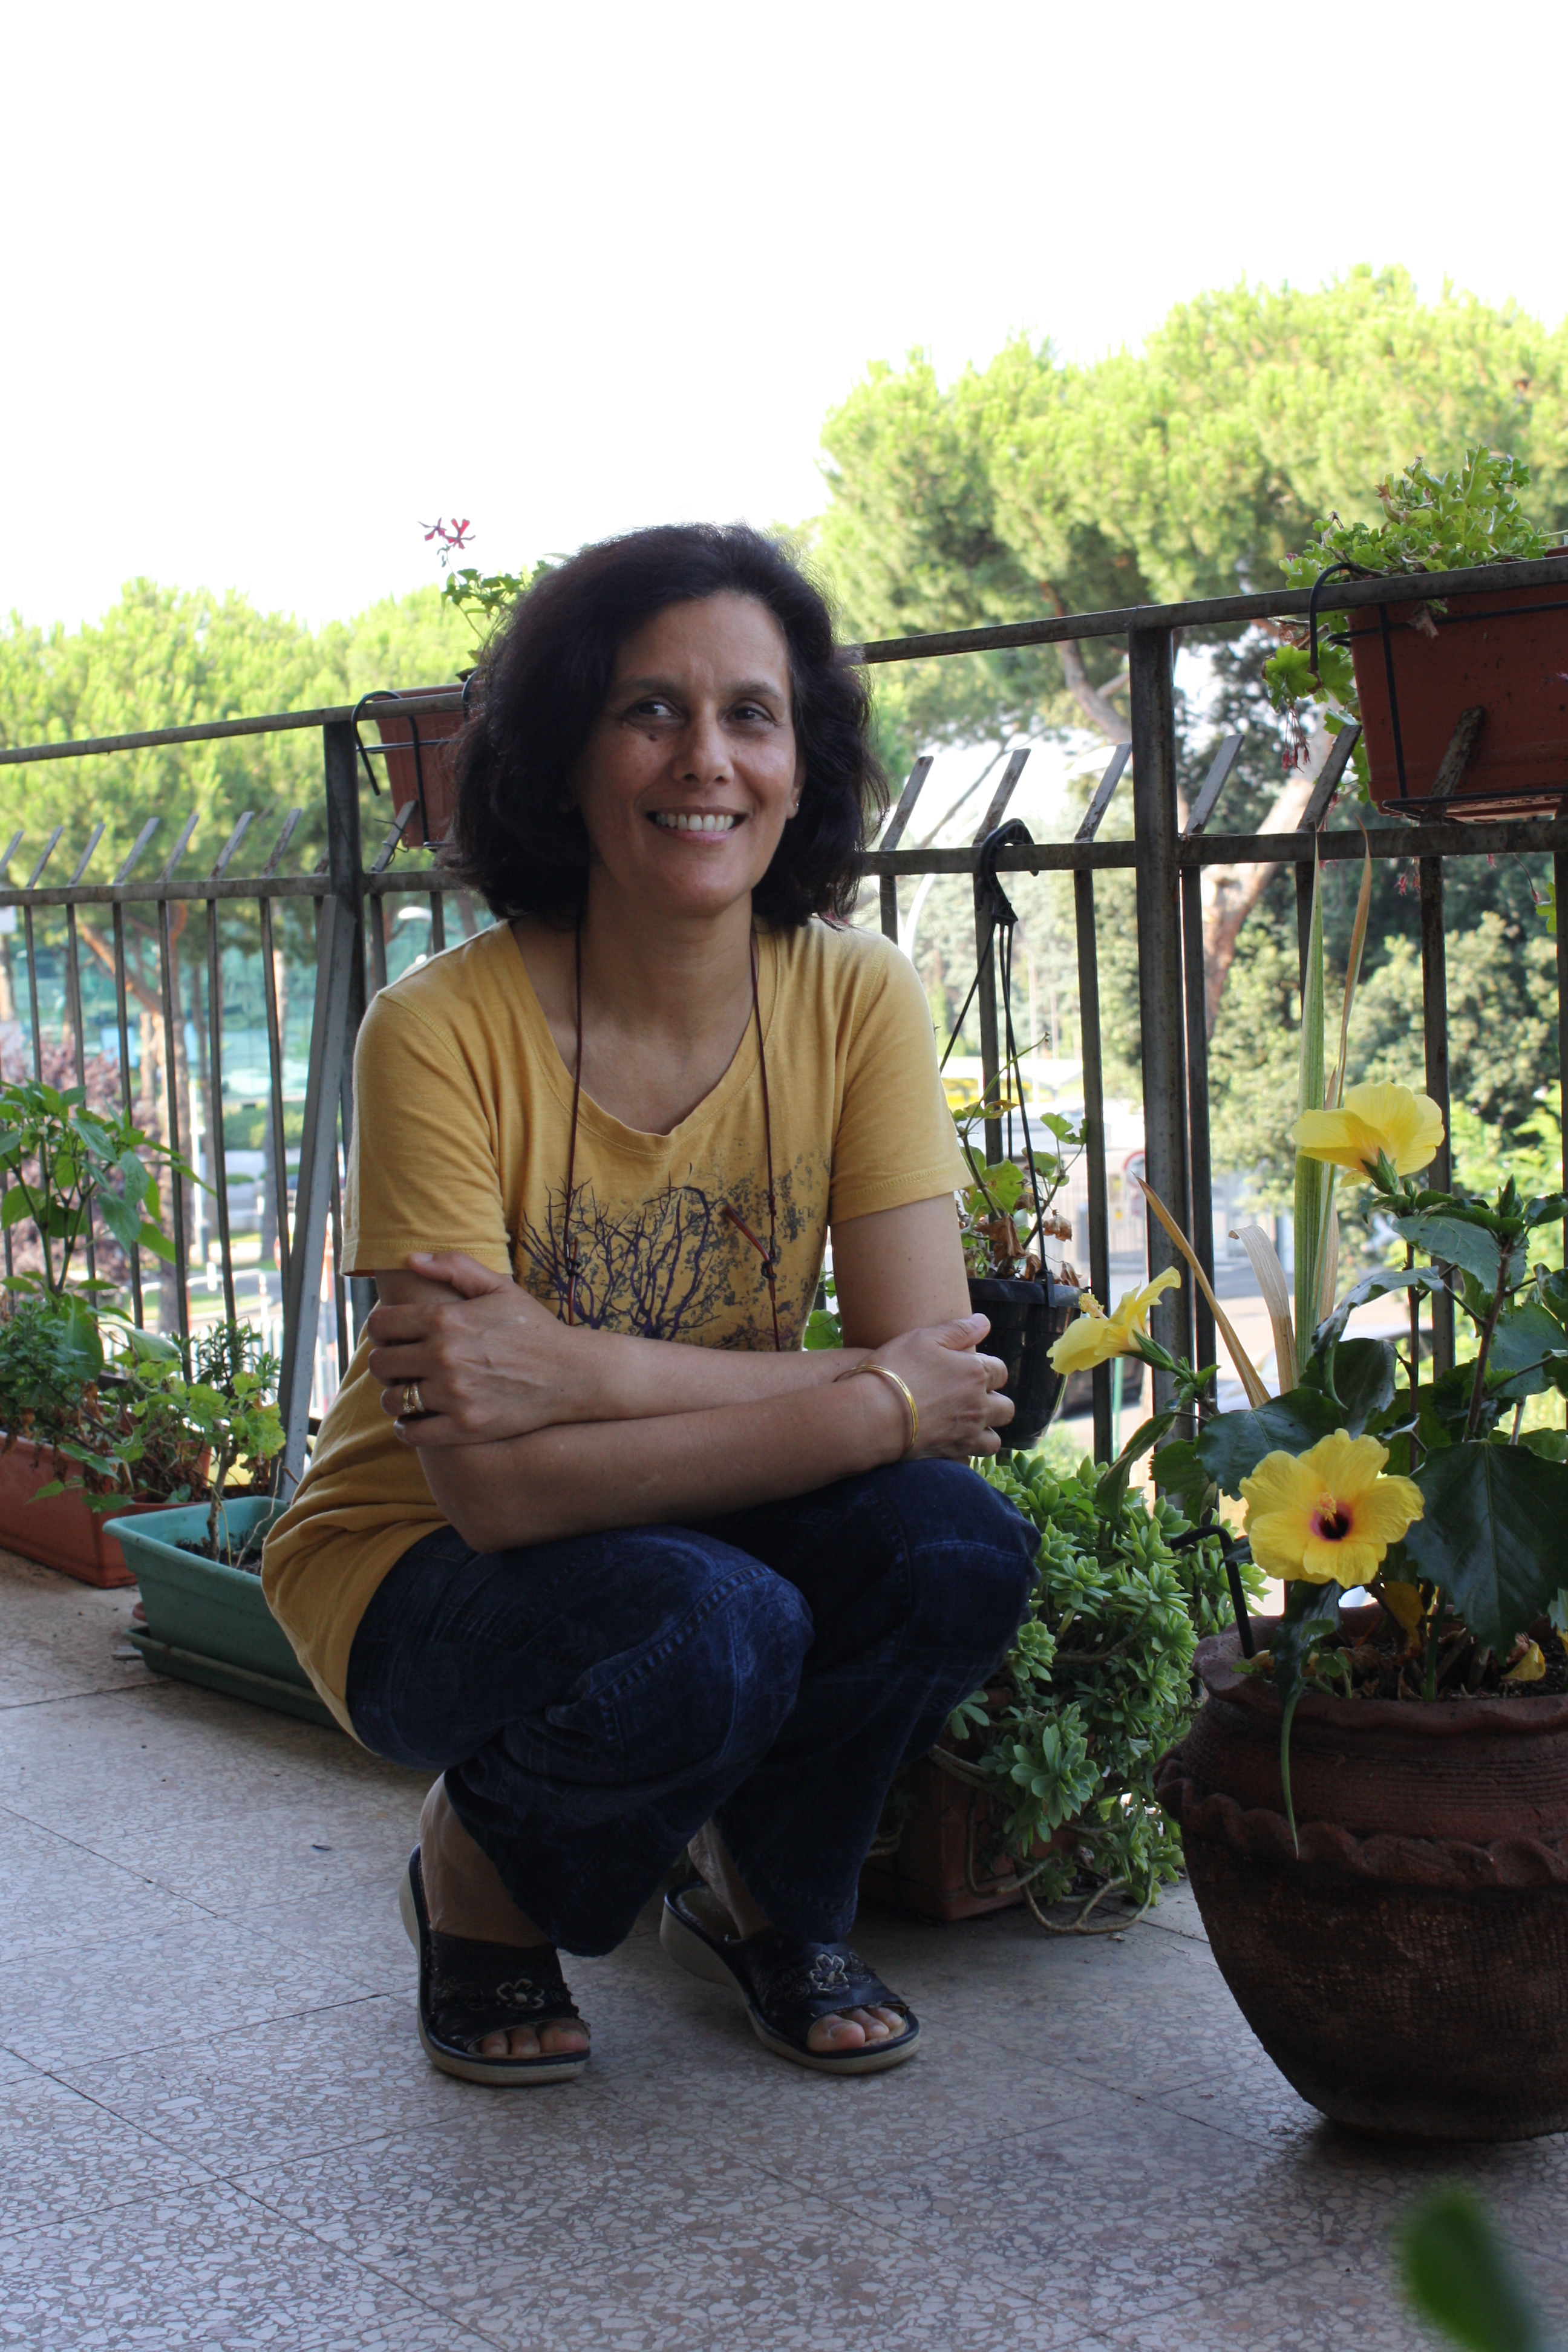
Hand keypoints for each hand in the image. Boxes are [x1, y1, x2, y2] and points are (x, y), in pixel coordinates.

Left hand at [366, 1251, 587, 1446]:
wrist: (571, 1374)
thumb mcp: (499, 1287)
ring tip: (409, 1392)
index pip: (380, 1324)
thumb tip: (410, 1259)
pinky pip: (411, 1432)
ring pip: (392, 1400)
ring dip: (394, 1396)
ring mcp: (453, 1395)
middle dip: (386, 1362)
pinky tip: (416, 1419)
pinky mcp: (463, 1427)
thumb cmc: (533, 1328)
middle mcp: (444, 1356)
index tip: (392, 1336)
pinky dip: (406, 1427)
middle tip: (401, 1364)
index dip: (379, 1329)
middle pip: (380, 1363)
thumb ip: (453, 1267)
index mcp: (445, 1319)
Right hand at [857, 1314, 1013, 1460]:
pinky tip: (952, 1445)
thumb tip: (985, 1322)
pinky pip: (972, 1459)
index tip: (971, 1369)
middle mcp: (979, 1406)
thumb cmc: (895, 1370)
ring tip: (967, 1425)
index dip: (988, 1369)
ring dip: (986, 1431)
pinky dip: (966, 1453)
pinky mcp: (952, 1455)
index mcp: (976, 1373)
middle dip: (994, 1402)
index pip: (1000, 1371)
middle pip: (1005, 1407)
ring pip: (994, 1439)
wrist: (873, 1415)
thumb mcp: (923, 1337)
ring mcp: (968, 1434)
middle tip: (970, 1398)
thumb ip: (958, 1330)